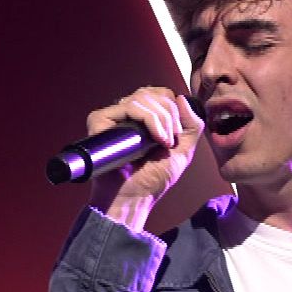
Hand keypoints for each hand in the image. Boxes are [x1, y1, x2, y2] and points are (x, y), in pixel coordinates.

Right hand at [85, 87, 203, 232]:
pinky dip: (148, 118)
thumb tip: (181, 97)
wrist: (134, 198)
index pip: (161, 94)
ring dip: (162, 119)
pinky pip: (129, 106)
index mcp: (144, 118)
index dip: (173, 109)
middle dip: (171, 114)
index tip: (176, 135)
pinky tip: (154, 139)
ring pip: (142, 97)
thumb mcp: (184, 151)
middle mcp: (127, 114)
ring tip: (163, 142)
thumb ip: (191, 125)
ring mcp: (114, 117)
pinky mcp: (100, 121)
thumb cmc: (153, 179)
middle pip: (153, 92)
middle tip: (171, 140)